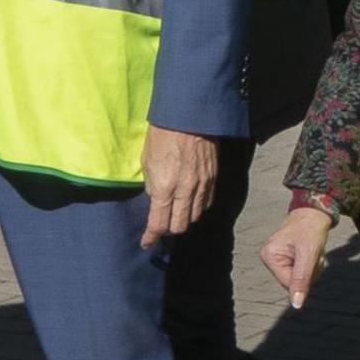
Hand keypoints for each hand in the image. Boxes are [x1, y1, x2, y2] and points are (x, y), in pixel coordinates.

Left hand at [140, 126, 217, 248]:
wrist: (188, 117)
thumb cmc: (162, 135)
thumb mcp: (147, 161)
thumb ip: (151, 184)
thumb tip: (155, 199)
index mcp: (164, 187)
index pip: (159, 223)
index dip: (152, 236)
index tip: (147, 243)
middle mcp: (185, 191)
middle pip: (180, 226)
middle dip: (169, 230)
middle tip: (161, 225)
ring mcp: (202, 186)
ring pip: (195, 217)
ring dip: (184, 219)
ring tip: (176, 213)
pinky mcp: (213, 179)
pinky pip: (206, 203)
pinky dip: (197, 208)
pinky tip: (190, 202)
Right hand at [260, 207, 331, 307]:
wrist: (314, 214)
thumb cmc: (310, 230)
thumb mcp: (309, 255)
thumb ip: (301, 280)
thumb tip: (296, 304)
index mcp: (269, 256)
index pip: (288, 283)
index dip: (306, 277)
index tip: (312, 260)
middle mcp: (268, 258)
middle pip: (293, 282)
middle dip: (309, 272)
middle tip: (313, 254)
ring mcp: (276, 259)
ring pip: (299, 279)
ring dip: (312, 269)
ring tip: (313, 251)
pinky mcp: (284, 259)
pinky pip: (300, 273)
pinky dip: (310, 266)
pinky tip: (310, 253)